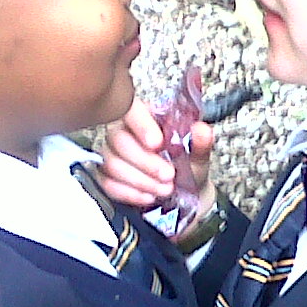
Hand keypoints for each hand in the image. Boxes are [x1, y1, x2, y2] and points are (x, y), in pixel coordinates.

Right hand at [97, 98, 215, 212]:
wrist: (184, 195)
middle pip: (119, 140)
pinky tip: (148, 196)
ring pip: (113, 163)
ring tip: (165, 189)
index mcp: (146, 116)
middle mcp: (123, 131)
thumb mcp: (198, 155)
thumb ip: (201, 142)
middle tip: (169, 175)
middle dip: (146, 162)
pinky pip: (108, 183)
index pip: (132, 109)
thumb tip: (201, 130)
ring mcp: (111, 154)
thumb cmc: (187, 167)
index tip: (158, 144)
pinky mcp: (106, 177)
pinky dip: (130, 193)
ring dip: (141, 180)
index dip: (141, 125)